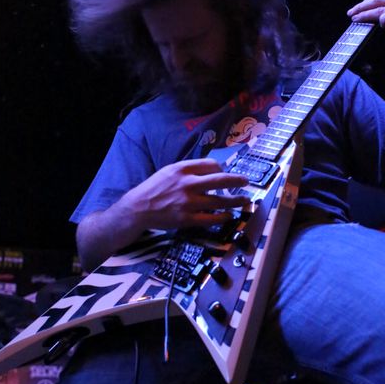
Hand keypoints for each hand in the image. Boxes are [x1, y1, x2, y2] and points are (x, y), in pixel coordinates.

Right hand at [120, 158, 248, 230]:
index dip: (221, 169)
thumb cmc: (154, 189)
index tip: (225, 173)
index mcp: (182, 169)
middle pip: (220, 180)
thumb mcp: (169, 171)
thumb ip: (189, 169)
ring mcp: (189, 202)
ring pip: (220, 201)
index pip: (211, 164)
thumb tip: (212, 170)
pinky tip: (229, 215)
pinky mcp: (188, 219)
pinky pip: (212, 218)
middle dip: (237, 180)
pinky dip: (223, 217)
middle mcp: (188, 184)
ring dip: (235, 201)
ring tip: (244, 200)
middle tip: (246, 181)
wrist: (138, 209)